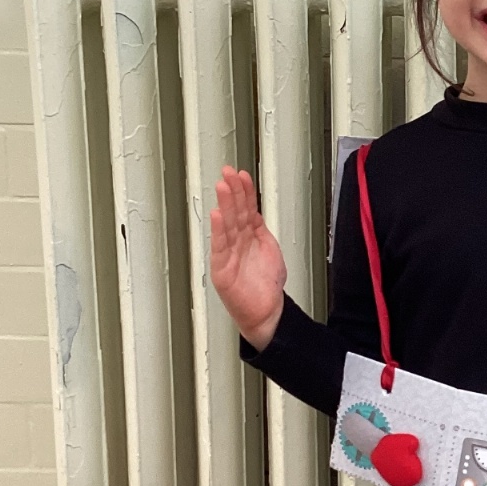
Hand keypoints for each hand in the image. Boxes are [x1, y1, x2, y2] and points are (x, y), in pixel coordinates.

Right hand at [209, 166, 286, 349]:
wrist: (267, 312)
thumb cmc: (266, 284)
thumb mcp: (269, 249)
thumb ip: (260, 229)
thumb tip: (255, 210)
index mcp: (249, 236)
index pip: (246, 209)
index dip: (244, 191)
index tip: (241, 174)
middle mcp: (237, 243)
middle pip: (234, 213)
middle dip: (232, 192)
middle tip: (228, 173)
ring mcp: (229, 254)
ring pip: (227, 225)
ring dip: (225, 205)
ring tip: (222, 187)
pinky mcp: (223, 269)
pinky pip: (220, 247)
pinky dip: (219, 231)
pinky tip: (217, 216)